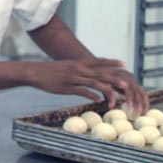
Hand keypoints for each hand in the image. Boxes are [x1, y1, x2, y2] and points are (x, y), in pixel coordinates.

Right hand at [30, 59, 148, 112]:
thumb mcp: (67, 66)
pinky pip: (81, 91)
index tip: (124, 64)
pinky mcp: (66, 87)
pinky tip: (98, 100)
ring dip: (106, 89)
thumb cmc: (51, 71)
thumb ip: (79, 69)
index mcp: (79, 63)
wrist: (35, 72)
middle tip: (127, 83)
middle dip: (114, 78)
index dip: (112, 63)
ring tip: (116, 94)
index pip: (99, 62)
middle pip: (99, 73)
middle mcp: (78, 69)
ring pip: (93, 83)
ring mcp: (73, 78)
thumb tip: (89, 72)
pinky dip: (91, 96)